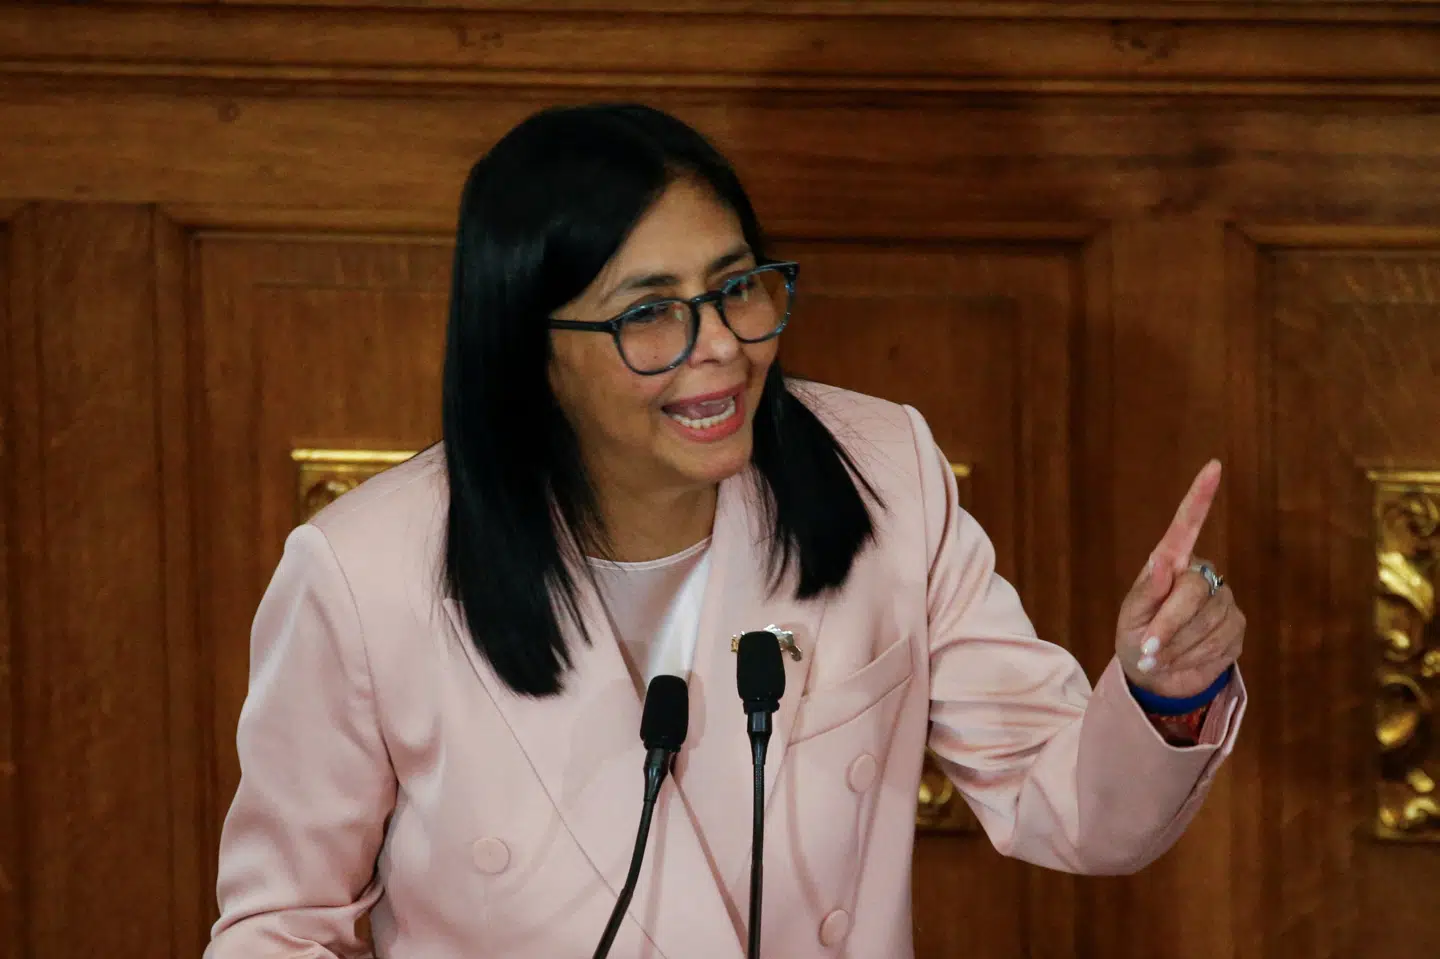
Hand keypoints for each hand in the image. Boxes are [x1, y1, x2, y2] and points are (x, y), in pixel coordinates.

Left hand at [1114, 460, 1245, 698]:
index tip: (1213, 467)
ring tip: (1158, 658)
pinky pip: (1218, 643)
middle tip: (1147, 649)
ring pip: (1206, 622)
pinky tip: (1181, 661)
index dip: (1200, 497)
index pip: (1186, 527)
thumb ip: (1145, 592)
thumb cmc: (1136, 639)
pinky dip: (1193, 658)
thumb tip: (1161, 560)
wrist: (1157, 679)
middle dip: (1168, 625)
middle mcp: (1202, 575)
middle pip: (1193, 591)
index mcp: (1172, 564)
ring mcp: (1223, 601)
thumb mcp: (1129, 617)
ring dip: (1177, 647)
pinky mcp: (1237, 628)